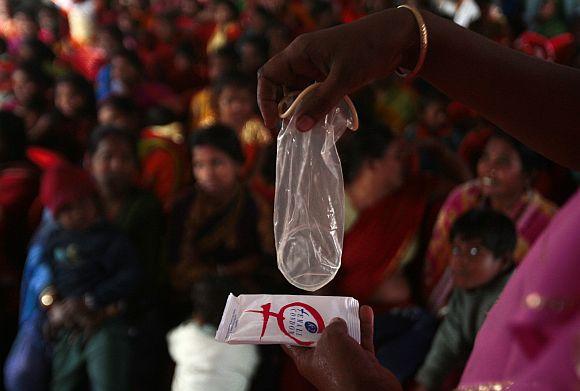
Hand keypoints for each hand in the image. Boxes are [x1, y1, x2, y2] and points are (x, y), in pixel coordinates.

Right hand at [258, 8, 418, 131]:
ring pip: (300, 93)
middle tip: (296, 130)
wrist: (398, 38)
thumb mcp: (343, 79)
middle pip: (282, 87)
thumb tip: (299, 128)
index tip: (274, 123)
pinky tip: (324, 121)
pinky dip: (317, 107)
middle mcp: (304, 59)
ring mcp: (317, 67)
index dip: (265, 100)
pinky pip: (315, 94)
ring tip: (312, 128)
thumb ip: (320, 103)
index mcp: (299, 53)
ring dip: (303, 110)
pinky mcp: (330, 74)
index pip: (268, 76)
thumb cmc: (368, 50)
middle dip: (286, 109)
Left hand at [283, 305, 401, 390]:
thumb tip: (338, 322)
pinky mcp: (362, 363)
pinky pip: (361, 340)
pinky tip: (365, 311)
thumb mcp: (331, 338)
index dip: (291, 326)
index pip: (293, 343)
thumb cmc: (344, 370)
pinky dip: (363, 326)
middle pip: (321, 337)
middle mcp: (325, 363)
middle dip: (323, 320)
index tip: (292, 312)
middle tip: (323, 304)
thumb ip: (333, 325)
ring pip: (344, 337)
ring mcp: (344, 363)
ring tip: (346, 304)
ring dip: (347, 320)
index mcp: (307, 361)